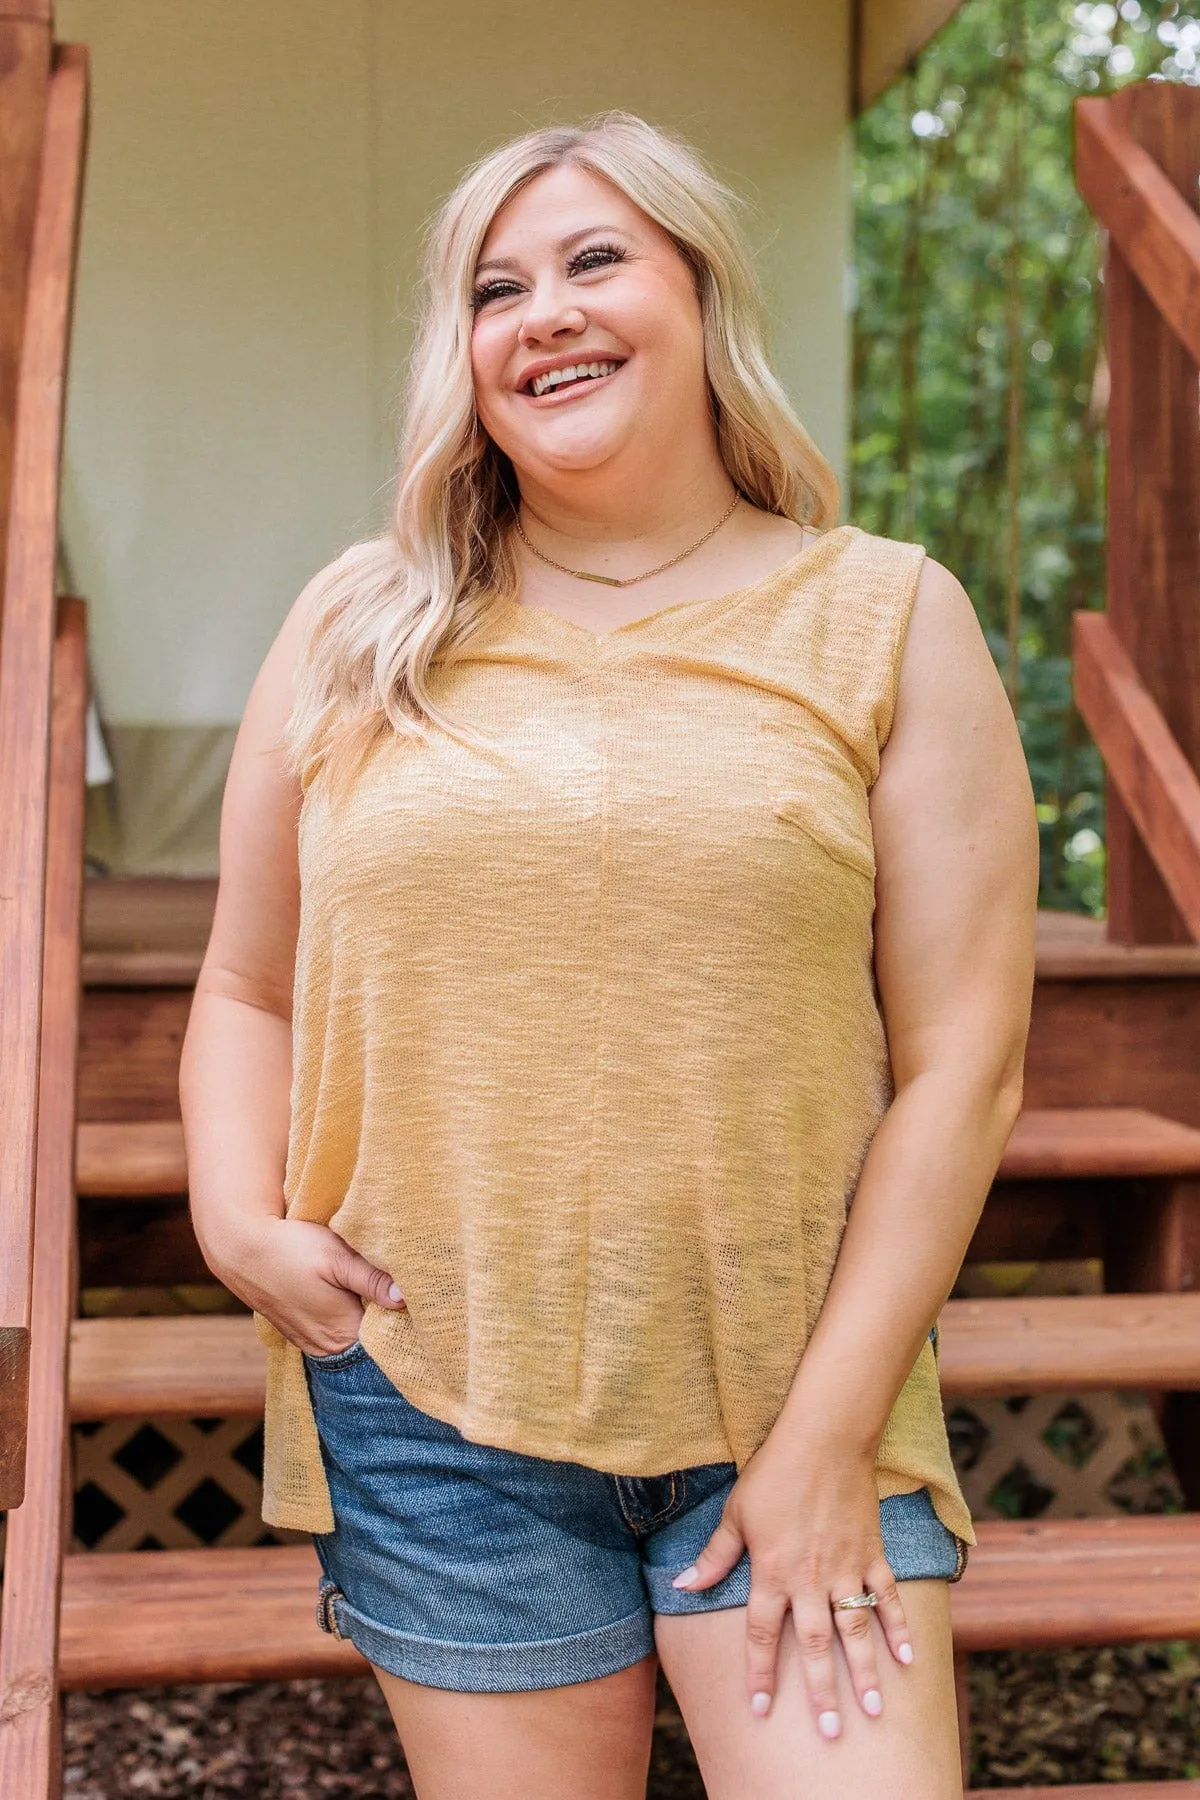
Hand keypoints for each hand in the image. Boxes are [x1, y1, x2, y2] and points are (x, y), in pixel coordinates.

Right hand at [209, 1216, 406, 1355]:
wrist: (241, 1248)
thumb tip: (406, 1298)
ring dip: (369, 1320)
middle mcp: (327, 1348)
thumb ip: (372, 1280)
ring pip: (354, 1339)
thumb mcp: (337, 1257)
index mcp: (342, 1334)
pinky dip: (348, 1320)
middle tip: (410, 1294)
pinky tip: (354, 1298)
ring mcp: (312, 1344)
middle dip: (390, 1322)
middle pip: (373, 1343)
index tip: (422, 1301)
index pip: (389, 1340)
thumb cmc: (292, 1249)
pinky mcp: (301, 1333)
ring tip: (382, 1293)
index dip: (407, 1322)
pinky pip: (336, 1335)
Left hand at [672, 1435, 912, 1735]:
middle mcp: (809, 1579)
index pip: (761, 1635)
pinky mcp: (871, 1553)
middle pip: (813, 1646)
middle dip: (820, 1693)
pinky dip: (898, 1627)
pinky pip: (886, 1597)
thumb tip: (683, 1586)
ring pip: (854, 1630)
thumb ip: (714, 1556)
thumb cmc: (773, 1474)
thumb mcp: (736, 1514)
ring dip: (864, 1673)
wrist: (823, 1440)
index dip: (759, 1674)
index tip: (759, 1710)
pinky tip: (907, 1659)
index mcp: (772, 1572)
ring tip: (871, 1711)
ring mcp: (844, 1568)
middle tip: (830, 1734)